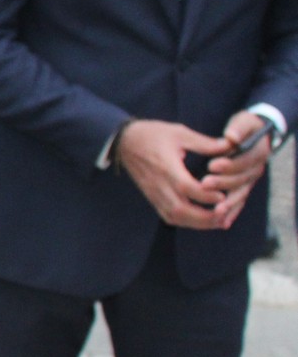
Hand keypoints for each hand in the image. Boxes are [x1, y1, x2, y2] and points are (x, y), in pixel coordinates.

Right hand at [114, 118, 234, 228]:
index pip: (187, 188)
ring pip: (175, 217)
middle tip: (225, 214)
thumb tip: (232, 145)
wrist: (124, 142)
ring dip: (197, 223)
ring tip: (218, 221)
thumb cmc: (153, 135)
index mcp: (167, 167)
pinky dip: (186, 222)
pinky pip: (168, 216)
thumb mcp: (180, 133)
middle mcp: (159, 185)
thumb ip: (206, 143)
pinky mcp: (152, 198)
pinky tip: (200, 220)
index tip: (223, 196)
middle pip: (181, 210)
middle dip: (205, 217)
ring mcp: (154, 194)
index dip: (206, 195)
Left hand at [202, 111, 274, 227]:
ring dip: (228, 203)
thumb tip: (231, 136)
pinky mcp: (243, 188)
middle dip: (223, 183)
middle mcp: (257, 169)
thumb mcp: (244, 121)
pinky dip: (232, 213)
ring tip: (215, 210)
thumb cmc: (246, 126)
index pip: (244, 161)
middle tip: (204, 184)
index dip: (229, 165)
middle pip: (241, 180)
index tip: (211, 165)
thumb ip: (239, 128)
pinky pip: (239, 203)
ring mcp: (251, 180)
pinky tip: (222, 223)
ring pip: (240, 195)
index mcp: (259, 152)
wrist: (255, 134)